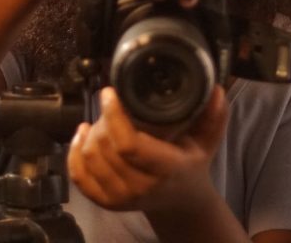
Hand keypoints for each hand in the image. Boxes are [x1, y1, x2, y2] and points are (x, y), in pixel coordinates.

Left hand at [67, 85, 227, 212]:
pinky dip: (74, 152)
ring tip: (101, 118)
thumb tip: (216, 90)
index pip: (130, 145)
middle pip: (105, 148)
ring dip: (91, 133)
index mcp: (166, 169)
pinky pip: (79, 175)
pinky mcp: (105, 201)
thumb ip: (213, 116)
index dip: (114, 116)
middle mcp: (141, 187)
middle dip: (103, 120)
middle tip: (111, 104)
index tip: (110, 93)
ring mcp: (121, 197)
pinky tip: (82, 134)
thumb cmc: (190, 164)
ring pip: (90, 158)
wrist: (180, 202)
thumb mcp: (206, 141)